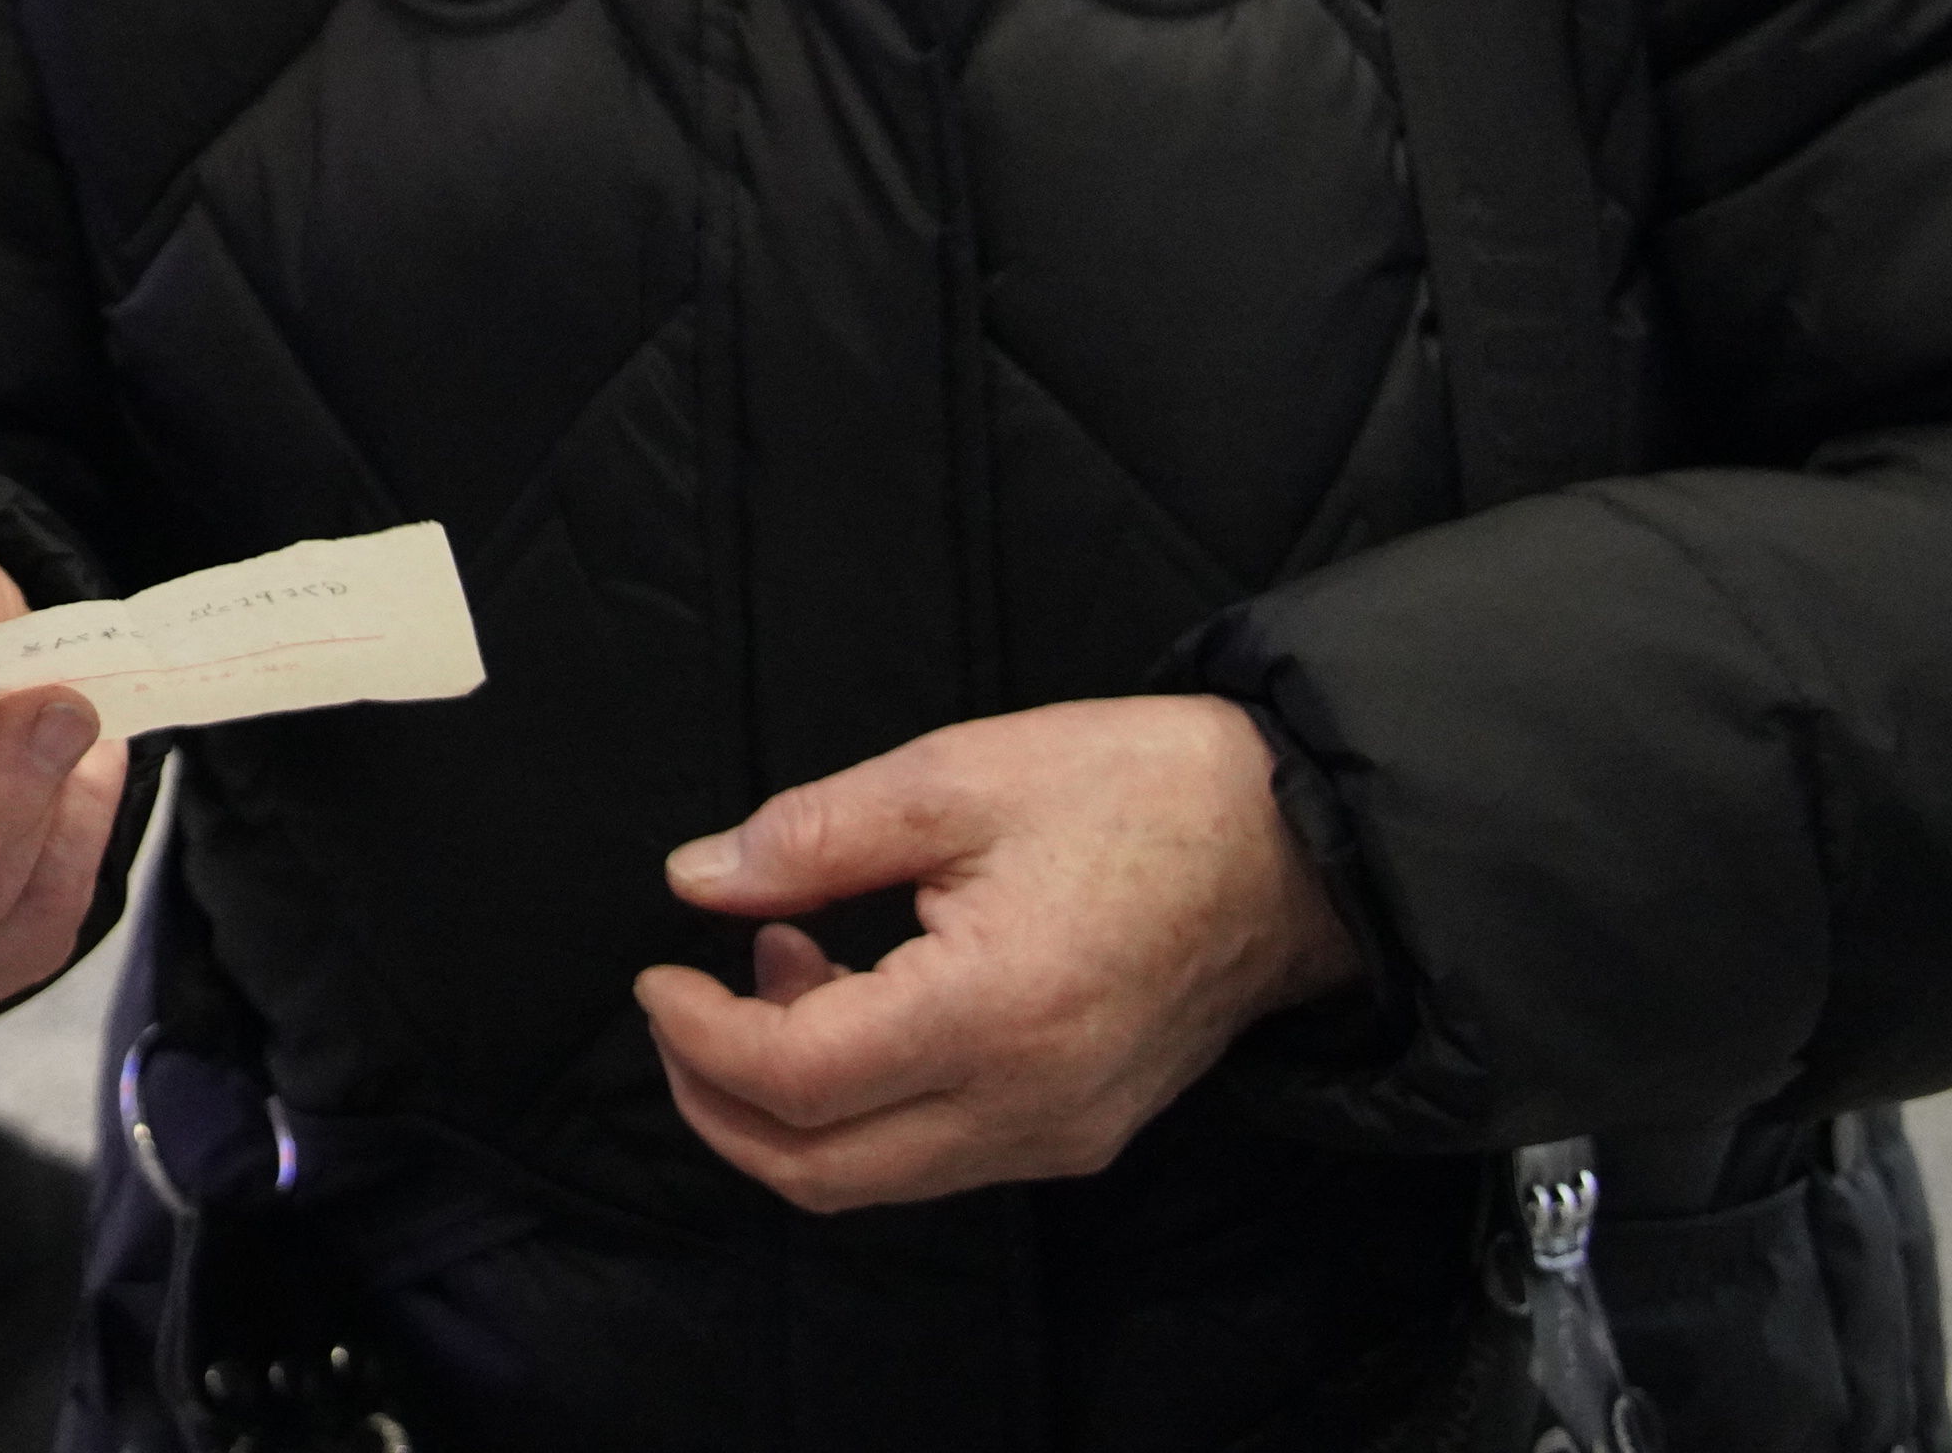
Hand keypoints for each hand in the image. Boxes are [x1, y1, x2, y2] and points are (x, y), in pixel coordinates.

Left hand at [635, 697, 1364, 1209]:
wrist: (1294, 850)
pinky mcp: (1077, 1135)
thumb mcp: (959, 773)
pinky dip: (859, 1103)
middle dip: (716, 1100)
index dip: (698, 1037)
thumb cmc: (1138, 793)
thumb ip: (813, 834)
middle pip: (819, 1170)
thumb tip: (697, 879)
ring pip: (871, 1178)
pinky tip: (847, 994)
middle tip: (680, 1001)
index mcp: (995, 1014)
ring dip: (787, 1100)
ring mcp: (1058, 1137)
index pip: (798, 1079)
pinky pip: (932, 1157)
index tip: (657, 974)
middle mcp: (1028, 1108)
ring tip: (775, 964)